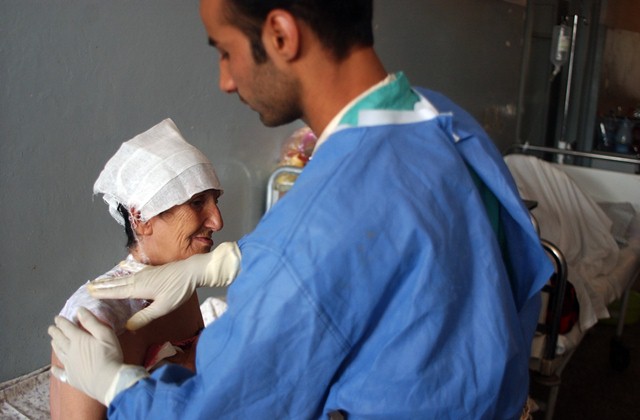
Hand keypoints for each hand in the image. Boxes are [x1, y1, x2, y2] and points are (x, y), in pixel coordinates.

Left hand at [48, 308, 147, 405]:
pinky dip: (56, 370)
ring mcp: (69, 365)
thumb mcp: (105, 334)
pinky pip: (60, 373)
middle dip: (55, 332)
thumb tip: (79, 310)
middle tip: (51, 328)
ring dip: (55, 346)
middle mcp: (70, 351)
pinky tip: (53, 368)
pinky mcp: (71, 377)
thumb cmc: (109, 355)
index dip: (61, 322)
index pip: (67, 328)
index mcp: (78, 339)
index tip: (57, 318)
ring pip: (59, 353)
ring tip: (52, 341)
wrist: (108, 381)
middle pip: (60, 339)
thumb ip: (92, 322)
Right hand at [88, 241, 240, 329]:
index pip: (116, 291)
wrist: (192, 271)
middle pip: (117, 283)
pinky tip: (122, 268)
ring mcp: (145, 273)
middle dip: (103, 285)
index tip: (89, 292)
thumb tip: (128, 326)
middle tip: (88, 286)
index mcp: (139, 287)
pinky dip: (123, 273)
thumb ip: (145, 317)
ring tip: (100, 282)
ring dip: (111, 280)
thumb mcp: (163, 307)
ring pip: (123, 277)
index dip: (103, 292)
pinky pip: (131, 272)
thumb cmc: (178, 290)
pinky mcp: (152, 271)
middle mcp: (138, 278)